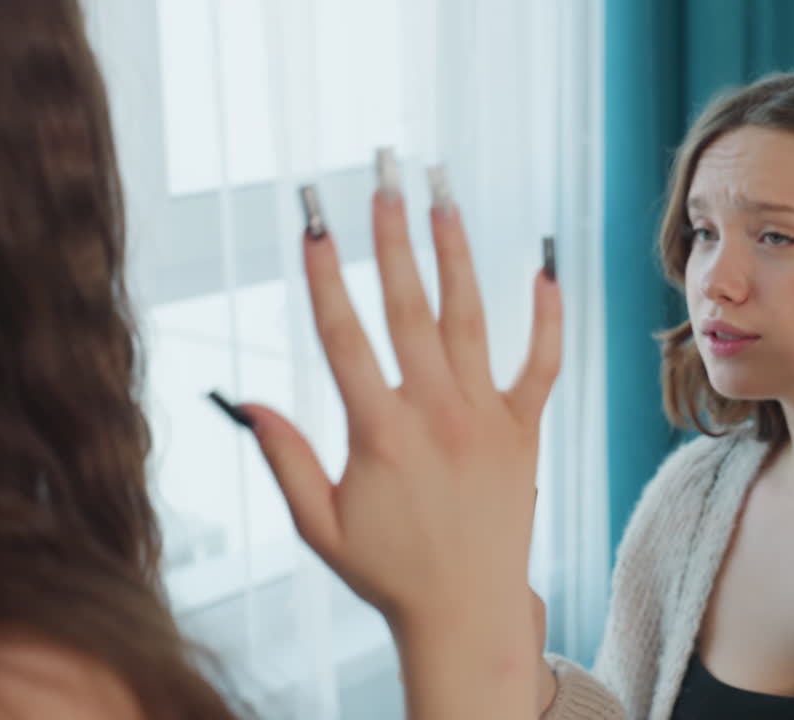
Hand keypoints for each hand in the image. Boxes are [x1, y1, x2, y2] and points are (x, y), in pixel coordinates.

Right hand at [238, 160, 561, 718]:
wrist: (468, 612)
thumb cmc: (388, 571)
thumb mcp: (320, 524)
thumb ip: (286, 458)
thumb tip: (247, 401)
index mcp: (378, 434)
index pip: (343, 337)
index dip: (325, 277)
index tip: (313, 224)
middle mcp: (435, 415)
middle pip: (408, 310)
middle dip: (392, 239)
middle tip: (384, 179)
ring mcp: (484, 419)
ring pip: (470, 321)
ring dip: (456, 255)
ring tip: (445, 197)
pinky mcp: (523, 431)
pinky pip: (540, 366)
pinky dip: (547, 320)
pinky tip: (545, 270)